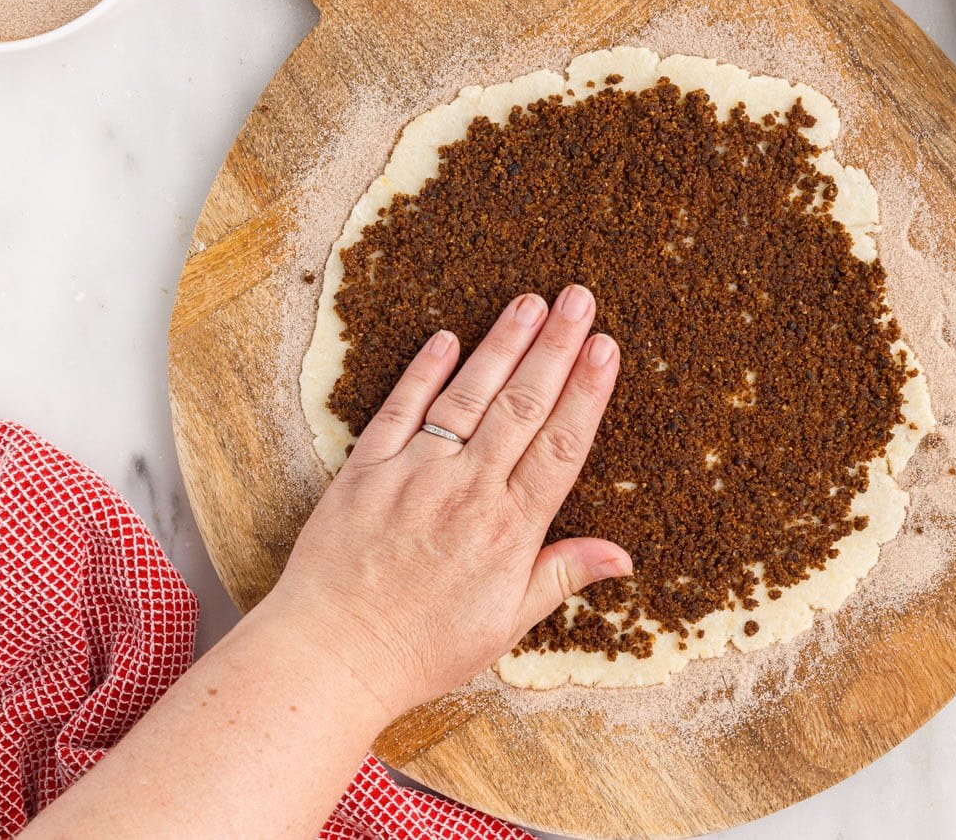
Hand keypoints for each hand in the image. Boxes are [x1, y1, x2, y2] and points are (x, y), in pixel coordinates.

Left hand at [268, 285, 630, 716]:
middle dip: (555, 347)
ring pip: (468, 395)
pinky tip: (448, 338)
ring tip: (531, 301)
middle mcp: (466, 491)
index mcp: (508, 529)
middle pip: (522, 406)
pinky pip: (400, 409)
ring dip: (502, 344)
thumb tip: (624, 555)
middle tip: (579, 299)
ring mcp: (414, 475)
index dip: (586, 391)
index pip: (560, 445)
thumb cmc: (422, 649)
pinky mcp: (365, 470)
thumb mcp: (506, 624)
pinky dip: (424, 371)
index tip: (606, 348)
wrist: (332, 656)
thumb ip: (562, 576)